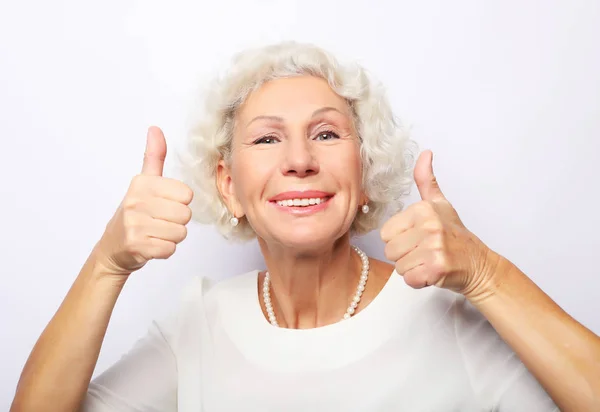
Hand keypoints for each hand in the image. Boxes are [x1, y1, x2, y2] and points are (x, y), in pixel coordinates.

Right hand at [94, 126, 193, 276]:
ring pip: (180, 233)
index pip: (187, 194)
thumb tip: (155, 128)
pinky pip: (170, 249)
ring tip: (155, 233)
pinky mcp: (137, 246)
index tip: (162, 205)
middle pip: (185, 215)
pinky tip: (151, 245)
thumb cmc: (134, 214)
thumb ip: (154, 156)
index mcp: (142, 183)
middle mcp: (136, 201)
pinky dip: (164, 250)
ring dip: (171, 237)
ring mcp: (135, 224)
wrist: (113, 247)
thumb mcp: (143, 183)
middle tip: (158, 222)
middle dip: (177, 222)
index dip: (179, 203)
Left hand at [380, 150, 497, 295]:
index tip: (418, 238)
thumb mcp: (440, 204)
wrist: (479, 264)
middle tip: (424, 252)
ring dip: (412, 268)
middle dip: (404, 256)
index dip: (399, 239)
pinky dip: (419, 281)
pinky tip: (433, 272)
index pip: (385, 233)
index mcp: (423, 210)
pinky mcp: (437, 268)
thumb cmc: (455, 235)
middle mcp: (429, 226)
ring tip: (429, 261)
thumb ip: (426, 180)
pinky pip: (409, 279)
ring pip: (398, 266)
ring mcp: (434, 247)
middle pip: (390, 250)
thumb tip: (425, 153)